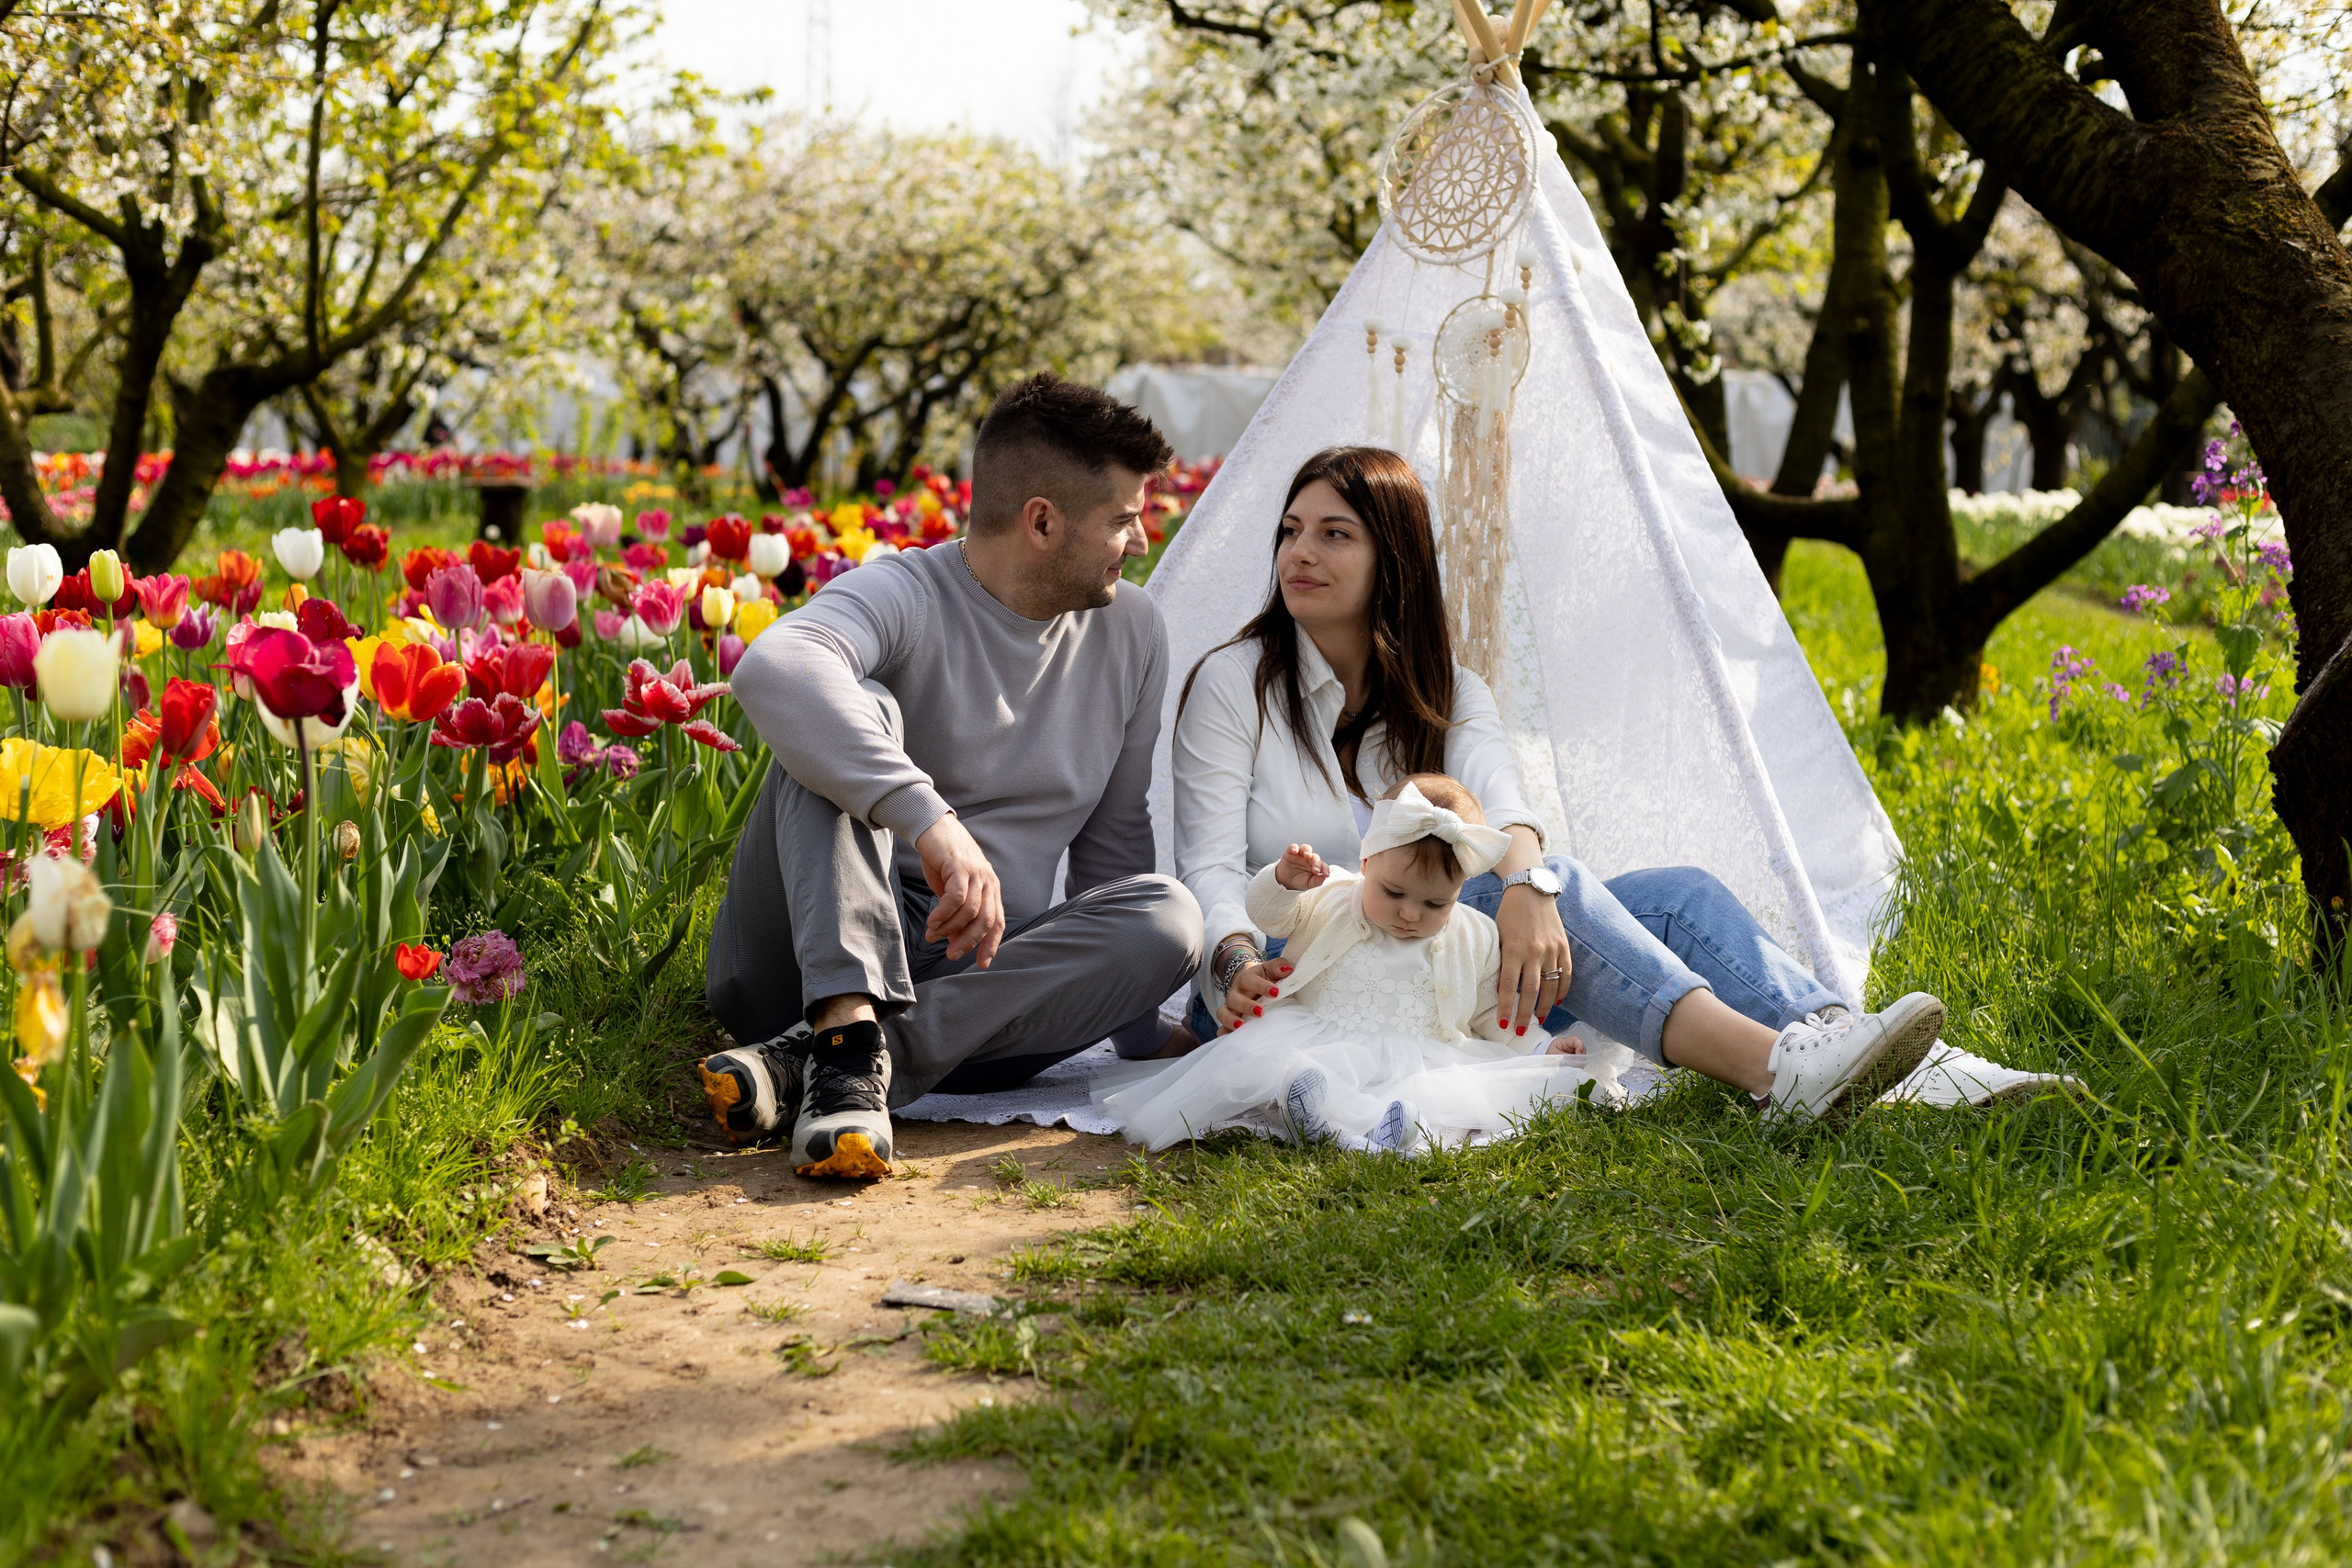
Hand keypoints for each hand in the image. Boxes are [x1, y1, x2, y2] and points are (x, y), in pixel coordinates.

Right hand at [916, 813, 1004, 967]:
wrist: (933, 828)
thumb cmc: (942, 860)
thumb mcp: (953, 889)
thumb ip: (958, 911)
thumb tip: (953, 938)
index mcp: (991, 888)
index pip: (998, 922)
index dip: (991, 944)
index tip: (981, 964)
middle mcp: (989, 881)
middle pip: (986, 920)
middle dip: (969, 942)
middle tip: (951, 954)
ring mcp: (976, 873)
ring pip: (970, 911)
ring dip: (950, 928)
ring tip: (933, 935)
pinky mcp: (960, 866)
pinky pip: (956, 897)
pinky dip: (944, 913)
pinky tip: (933, 921)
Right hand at [1214, 958, 1292, 1032]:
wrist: (1250, 984)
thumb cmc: (1264, 979)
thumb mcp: (1270, 969)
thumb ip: (1278, 967)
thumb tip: (1288, 969)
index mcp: (1246, 979)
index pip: (1250, 980)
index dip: (1261, 986)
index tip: (1276, 992)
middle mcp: (1235, 993)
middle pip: (1235, 998)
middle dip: (1246, 1006)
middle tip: (1260, 1012)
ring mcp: (1230, 1008)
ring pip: (1223, 1013)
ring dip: (1230, 1020)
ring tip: (1241, 1026)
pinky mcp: (1228, 1021)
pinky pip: (1222, 1029)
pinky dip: (1224, 1034)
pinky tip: (1231, 1040)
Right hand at [1274, 842, 1328, 890]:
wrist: (1285, 881)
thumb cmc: (1299, 881)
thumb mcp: (1308, 884)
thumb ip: (1316, 882)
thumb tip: (1324, 878)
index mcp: (1315, 866)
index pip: (1323, 865)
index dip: (1325, 869)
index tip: (1326, 875)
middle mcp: (1309, 859)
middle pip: (1315, 857)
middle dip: (1316, 862)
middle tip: (1315, 870)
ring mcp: (1300, 854)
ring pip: (1306, 848)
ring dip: (1307, 850)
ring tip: (1307, 855)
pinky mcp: (1290, 852)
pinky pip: (1293, 847)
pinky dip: (1294, 847)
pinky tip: (1295, 851)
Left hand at [1495, 880, 1570, 1036]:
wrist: (1531, 891)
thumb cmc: (1509, 914)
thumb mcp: (1498, 936)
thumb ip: (1500, 961)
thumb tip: (1500, 988)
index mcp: (1514, 949)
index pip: (1510, 986)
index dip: (1507, 1007)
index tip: (1504, 1023)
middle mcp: (1535, 952)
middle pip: (1531, 992)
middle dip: (1525, 1014)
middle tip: (1520, 1030)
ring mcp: (1552, 950)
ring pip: (1551, 986)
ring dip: (1545, 1007)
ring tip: (1539, 1020)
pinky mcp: (1564, 946)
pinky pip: (1566, 974)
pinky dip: (1562, 990)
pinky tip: (1557, 1002)